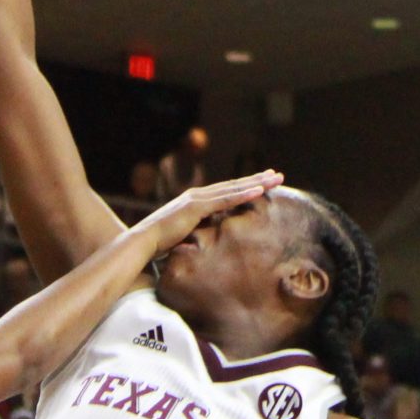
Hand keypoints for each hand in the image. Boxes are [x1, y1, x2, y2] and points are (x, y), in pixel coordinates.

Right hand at [135, 173, 283, 255]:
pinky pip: (226, 200)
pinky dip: (244, 194)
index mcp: (196, 201)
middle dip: (257, 179)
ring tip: (275, 178)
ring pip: (234, 188)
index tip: (263, 182)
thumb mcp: (184, 236)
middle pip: (234, 185)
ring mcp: (197, 199)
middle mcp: (198, 195)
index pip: (226, 191)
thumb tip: (206, 242)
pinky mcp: (196, 207)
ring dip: (256, 182)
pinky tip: (260, 190)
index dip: (245, 186)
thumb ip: (196, 233)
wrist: (142, 242)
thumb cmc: (160, 244)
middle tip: (277, 174)